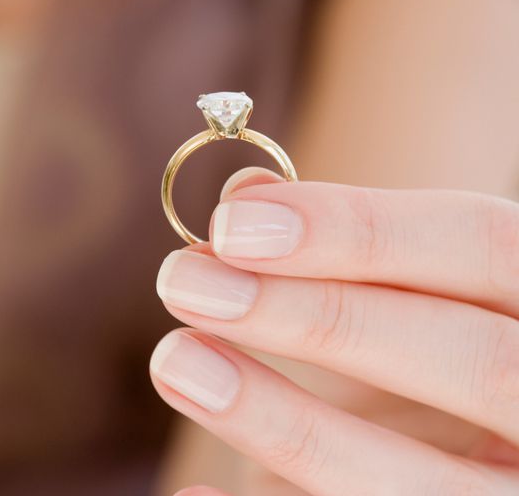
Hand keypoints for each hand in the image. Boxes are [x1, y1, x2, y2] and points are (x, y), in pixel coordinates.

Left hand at [151, 169, 518, 494]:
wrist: (490, 438)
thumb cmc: (441, 339)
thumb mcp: (416, 284)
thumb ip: (344, 238)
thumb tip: (248, 194)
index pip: (483, 244)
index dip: (358, 228)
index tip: (233, 221)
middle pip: (462, 356)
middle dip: (311, 315)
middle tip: (186, 281)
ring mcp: (515, 493)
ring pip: (411, 478)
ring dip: (277, 418)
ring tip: (176, 360)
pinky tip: (192, 493)